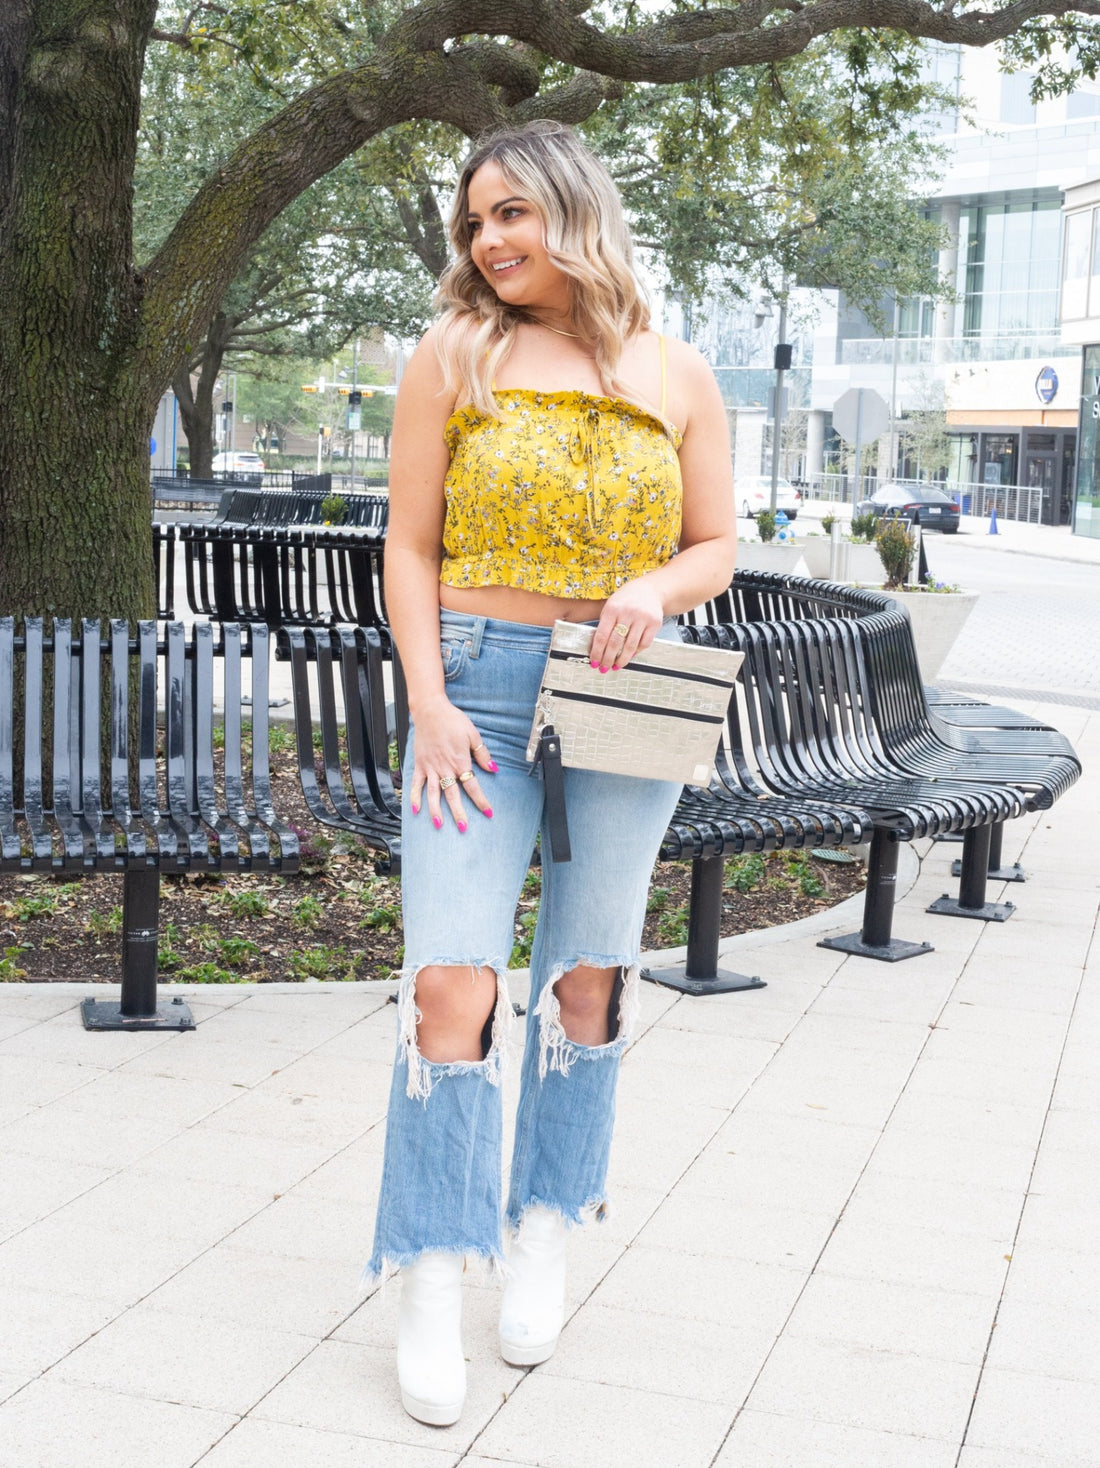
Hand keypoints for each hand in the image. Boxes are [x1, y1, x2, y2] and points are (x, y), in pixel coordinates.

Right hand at [408, 695, 495, 830]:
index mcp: (460, 761)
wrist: (430, 710)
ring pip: (433, 793)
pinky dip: (414, 797)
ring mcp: (430, 767)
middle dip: (459, 813)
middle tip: (463, 828)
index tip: (488, 813)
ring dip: (435, 810)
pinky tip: (416, 810)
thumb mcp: (473, 734)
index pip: (472, 786)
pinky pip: (416, 784)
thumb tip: (493, 768)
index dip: (481, 801)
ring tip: (439, 824)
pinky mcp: (419, 764)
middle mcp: (444, 768)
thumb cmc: (452, 720)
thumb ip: (482, 754)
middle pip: (453, 795)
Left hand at [589, 582, 665, 672]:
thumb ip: (605, 625)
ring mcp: (642, 618)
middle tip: (604, 667)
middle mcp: (627, 613)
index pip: (601, 636)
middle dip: (608, 659)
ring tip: (617, 665)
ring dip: (622, 660)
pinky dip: (636, 652)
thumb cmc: (627, 600)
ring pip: (630, 646)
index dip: (597, 652)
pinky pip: (644, 644)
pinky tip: (630, 655)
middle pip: (615, 643)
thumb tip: (599, 649)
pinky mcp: (654, 623)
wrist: (649, 590)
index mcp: (612, 609)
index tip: (594, 661)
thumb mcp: (611, 606)